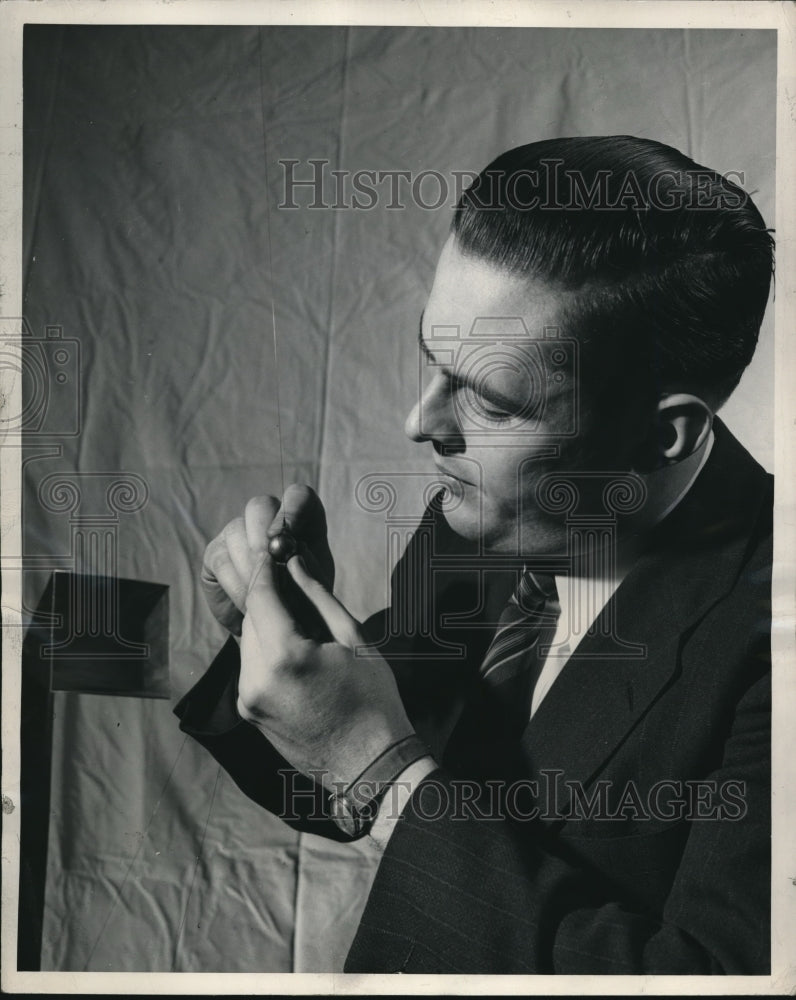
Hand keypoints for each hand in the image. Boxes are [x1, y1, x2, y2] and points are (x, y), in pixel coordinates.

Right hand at [201, 483, 335, 635]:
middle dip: (264, 537)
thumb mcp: (315, 587)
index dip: (293, 511)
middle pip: (260, 506)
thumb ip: (307, 567)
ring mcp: (238, 532)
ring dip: (250, 568)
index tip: (289, 539)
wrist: (276, 630)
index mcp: (302, 521)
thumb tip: (288, 554)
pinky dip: (236, 585)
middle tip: (271, 568)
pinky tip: (248, 605)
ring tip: (264, 598)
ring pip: (237, 532)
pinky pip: (222, 559)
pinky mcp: (216, 553)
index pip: (298, 497)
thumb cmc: (304, 604)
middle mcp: (268, 519)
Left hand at [205, 488, 414, 788]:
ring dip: (266, 622)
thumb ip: (318, 597)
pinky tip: (295, 648)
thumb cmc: (374, 701)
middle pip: (250, 616)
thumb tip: (293, 562)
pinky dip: (266, 648)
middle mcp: (255, 678)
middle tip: (287, 574)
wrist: (370, 768)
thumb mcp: (354, 640)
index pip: (260, 594)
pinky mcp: (248, 712)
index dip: (264, 565)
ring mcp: (247, 699)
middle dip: (266, 593)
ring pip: (247, 640)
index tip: (272, 546)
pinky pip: (250, 664)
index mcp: (285, 656)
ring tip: (300, 618)